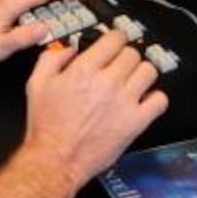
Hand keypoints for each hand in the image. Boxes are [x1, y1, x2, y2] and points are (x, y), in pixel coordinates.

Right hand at [21, 30, 166, 191]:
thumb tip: (68, 49)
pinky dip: (155, 97)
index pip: (114, 39)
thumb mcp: (36, 84)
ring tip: (134, 78)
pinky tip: (144, 100)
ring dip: (141, 72)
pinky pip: (159, 101)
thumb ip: (51, 59)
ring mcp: (124, 103)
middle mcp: (107, 83)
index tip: (115, 42)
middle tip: (121, 62)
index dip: (116, 38)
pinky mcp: (135, 123)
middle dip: (126, 55)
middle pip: (132, 53)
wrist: (56, 159)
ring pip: (149, 71)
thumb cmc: (46, 126)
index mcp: (84, 70)